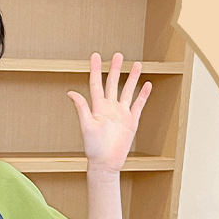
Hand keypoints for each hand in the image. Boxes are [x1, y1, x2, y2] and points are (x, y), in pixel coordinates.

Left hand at [67, 53, 151, 172]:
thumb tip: (70, 92)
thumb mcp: (86, 126)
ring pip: (128, 91)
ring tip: (137, 65)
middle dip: (116, 69)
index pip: (96, 84)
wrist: (106, 163)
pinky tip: (147, 85)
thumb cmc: (93, 148)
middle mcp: (110, 108)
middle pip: (113, 83)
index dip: (96, 70)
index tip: (96, 56)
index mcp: (98, 107)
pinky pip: (138, 105)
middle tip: (118, 54)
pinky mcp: (131, 121)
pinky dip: (143, 95)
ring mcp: (121, 114)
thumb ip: (81, 108)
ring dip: (132, 78)